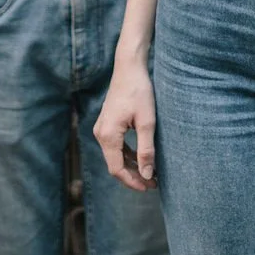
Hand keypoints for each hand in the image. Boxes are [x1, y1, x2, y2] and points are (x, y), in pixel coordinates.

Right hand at [94, 55, 156, 192]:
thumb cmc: (139, 91)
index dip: (133, 182)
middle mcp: (101, 133)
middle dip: (133, 176)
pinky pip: (116, 146)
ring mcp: (102, 128)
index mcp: (108, 135)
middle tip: (153, 183)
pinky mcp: (107, 124)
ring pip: (115, 156)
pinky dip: (128, 155)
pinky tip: (142, 158)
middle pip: (115, 164)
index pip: (117, 169)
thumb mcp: (147, 121)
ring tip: (150, 173)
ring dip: (131, 166)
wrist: (129, 67)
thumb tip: (147, 175)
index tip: (149, 187)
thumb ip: (146, 150)